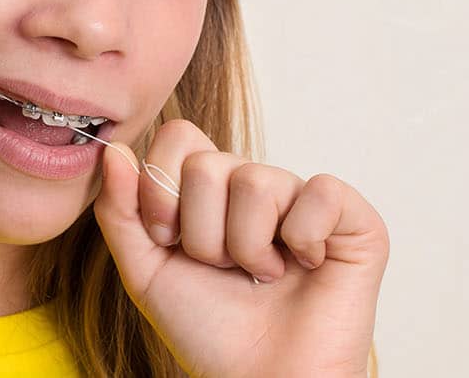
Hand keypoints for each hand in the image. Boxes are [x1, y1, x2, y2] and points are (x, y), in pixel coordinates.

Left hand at [94, 119, 388, 376]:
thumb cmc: (209, 330)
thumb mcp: (146, 271)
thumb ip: (121, 211)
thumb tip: (116, 152)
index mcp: (211, 189)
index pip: (179, 138)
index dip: (163, 191)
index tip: (170, 241)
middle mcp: (257, 185)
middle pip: (207, 163)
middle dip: (202, 233)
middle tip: (224, 269)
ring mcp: (304, 198)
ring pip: (256, 180)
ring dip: (247, 247)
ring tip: (262, 276)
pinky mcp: (353, 218)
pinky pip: (320, 192)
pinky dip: (304, 239)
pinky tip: (306, 265)